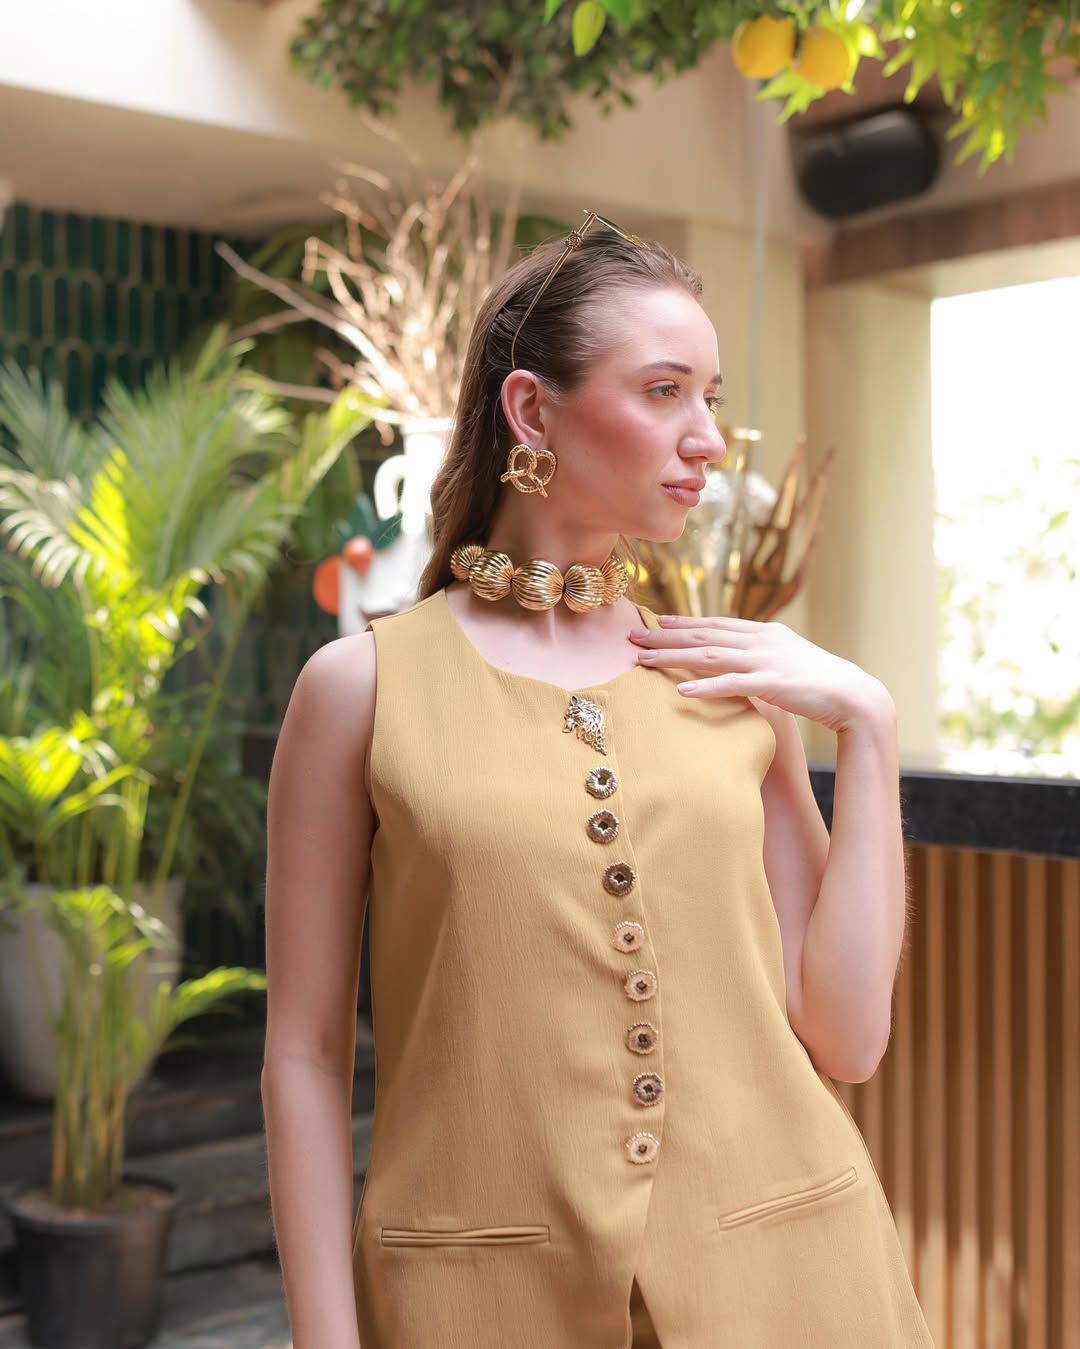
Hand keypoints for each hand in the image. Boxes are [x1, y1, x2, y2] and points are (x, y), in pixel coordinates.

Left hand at [630, 615, 893, 733]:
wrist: (854, 695)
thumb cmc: (820, 684)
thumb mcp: (786, 663)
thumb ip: (760, 659)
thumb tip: (737, 663)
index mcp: (764, 633)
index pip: (715, 623)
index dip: (684, 622)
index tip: (655, 621)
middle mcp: (761, 640)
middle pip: (703, 634)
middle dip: (665, 636)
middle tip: (632, 636)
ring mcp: (766, 660)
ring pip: (709, 654)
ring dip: (672, 656)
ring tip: (643, 659)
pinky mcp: (772, 683)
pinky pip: (731, 684)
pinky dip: (704, 687)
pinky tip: (680, 691)